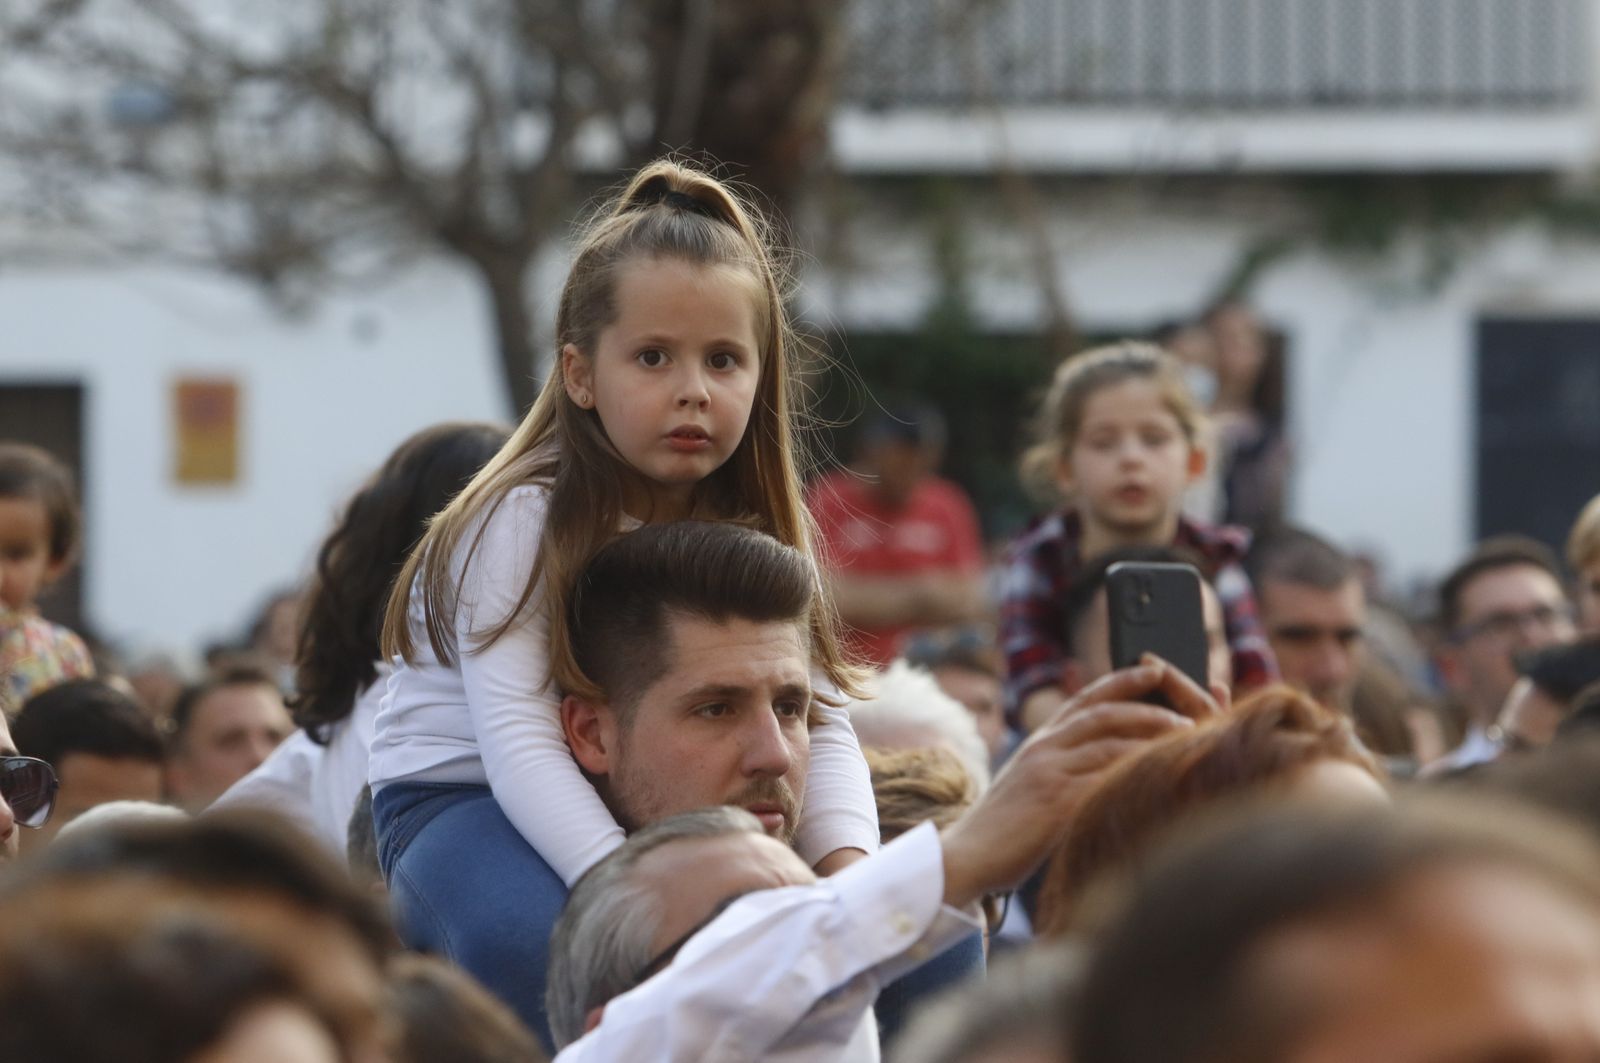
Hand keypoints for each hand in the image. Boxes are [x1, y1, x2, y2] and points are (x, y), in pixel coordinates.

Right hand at [939, 657, 1221, 907]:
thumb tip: (1104, 768)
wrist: (968, 855)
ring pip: (1107, 737)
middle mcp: (1044, 747)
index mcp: (1040, 741)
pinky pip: (1102, 775)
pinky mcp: (1054, 799)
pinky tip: (1161, 771)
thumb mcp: (1030, 785)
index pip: (1085, 698)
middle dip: (1148, 702)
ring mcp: (1048, 770)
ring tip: (1187, 735)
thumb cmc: (1003, 830)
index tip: (1155, 668)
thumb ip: (1061, 769)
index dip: (1122, 680)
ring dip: (1151, 732)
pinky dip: (1135, 769)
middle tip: (1187, 706)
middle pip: (1103, 710)